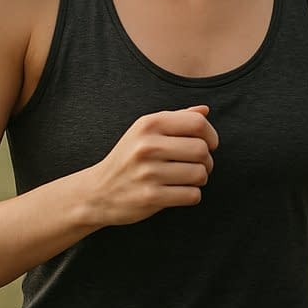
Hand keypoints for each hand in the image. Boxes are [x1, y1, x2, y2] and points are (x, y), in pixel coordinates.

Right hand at [88, 106, 218, 226]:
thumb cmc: (129, 158)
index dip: (211, 136)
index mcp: (149, 124)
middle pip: (202, 150)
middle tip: (199, 166)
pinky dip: (192, 195)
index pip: (198, 123)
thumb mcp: (145, 131)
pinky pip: (192, 195)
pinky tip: (179, 192)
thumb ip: (176, 118)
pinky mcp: (150, 197)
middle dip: (208, 160)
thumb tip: (205, 110)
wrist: (96, 192)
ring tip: (188, 179)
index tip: (209, 145)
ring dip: (200, 179)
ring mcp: (148, 172)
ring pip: (200, 174)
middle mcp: (147, 146)